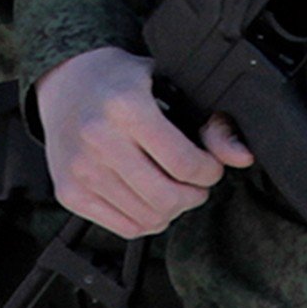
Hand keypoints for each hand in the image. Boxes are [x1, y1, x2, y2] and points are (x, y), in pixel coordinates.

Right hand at [37, 46, 252, 238]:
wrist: (65, 81)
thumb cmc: (118, 80)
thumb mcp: (168, 83)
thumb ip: (209, 121)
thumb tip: (241, 156)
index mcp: (126, 106)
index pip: (183, 163)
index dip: (208, 172)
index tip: (208, 166)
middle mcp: (99, 139)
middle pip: (166, 197)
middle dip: (194, 195)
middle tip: (194, 182)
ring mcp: (81, 169)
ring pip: (148, 218)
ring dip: (171, 209)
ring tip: (171, 188)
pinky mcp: (69, 192)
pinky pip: (124, 227)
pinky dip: (146, 220)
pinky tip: (147, 198)